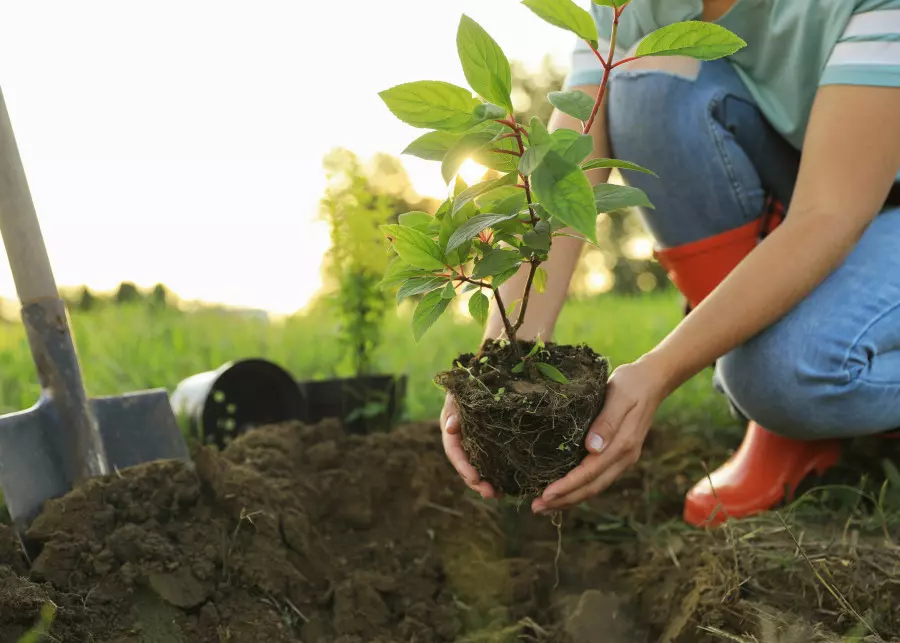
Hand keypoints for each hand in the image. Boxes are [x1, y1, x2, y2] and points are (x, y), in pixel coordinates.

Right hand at [440, 393, 498, 498]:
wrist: (478, 380)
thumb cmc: (466, 387)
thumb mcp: (457, 395)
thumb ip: (453, 410)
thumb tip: (450, 428)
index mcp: (451, 431)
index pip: (454, 452)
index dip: (463, 467)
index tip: (475, 478)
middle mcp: (460, 442)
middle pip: (465, 466)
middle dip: (476, 482)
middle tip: (490, 494)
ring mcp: (473, 445)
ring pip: (476, 469)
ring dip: (485, 484)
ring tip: (498, 496)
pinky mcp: (486, 446)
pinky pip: (488, 463)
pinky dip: (495, 476)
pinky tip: (506, 488)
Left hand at [531, 358, 669, 513]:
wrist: (652, 380)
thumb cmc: (631, 383)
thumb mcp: (617, 395)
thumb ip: (606, 422)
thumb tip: (592, 449)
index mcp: (622, 444)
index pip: (590, 473)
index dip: (567, 486)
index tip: (546, 495)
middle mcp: (624, 457)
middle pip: (591, 487)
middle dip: (564, 500)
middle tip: (536, 507)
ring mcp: (623, 458)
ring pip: (595, 486)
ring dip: (570, 498)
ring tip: (545, 504)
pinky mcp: (619, 454)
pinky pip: (598, 478)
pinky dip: (579, 488)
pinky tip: (564, 489)